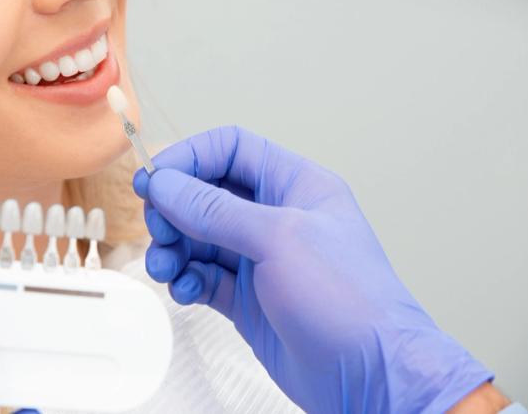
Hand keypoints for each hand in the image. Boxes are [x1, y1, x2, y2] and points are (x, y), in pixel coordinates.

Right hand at [135, 126, 493, 413]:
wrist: (372, 377)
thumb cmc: (350, 301)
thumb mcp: (278, 239)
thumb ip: (215, 209)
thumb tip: (166, 183)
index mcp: (295, 185)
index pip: (231, 149)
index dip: (189, 157)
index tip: (155, 178)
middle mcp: (276, 217)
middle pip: (206, 193)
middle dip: (174, 209)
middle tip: (159, 229)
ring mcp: (261, 259)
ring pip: (198, 237)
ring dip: (173, 248)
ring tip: (165, 266)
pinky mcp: (248, 298)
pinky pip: (202, 276)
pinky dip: (186, 280)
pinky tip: (186, 291)